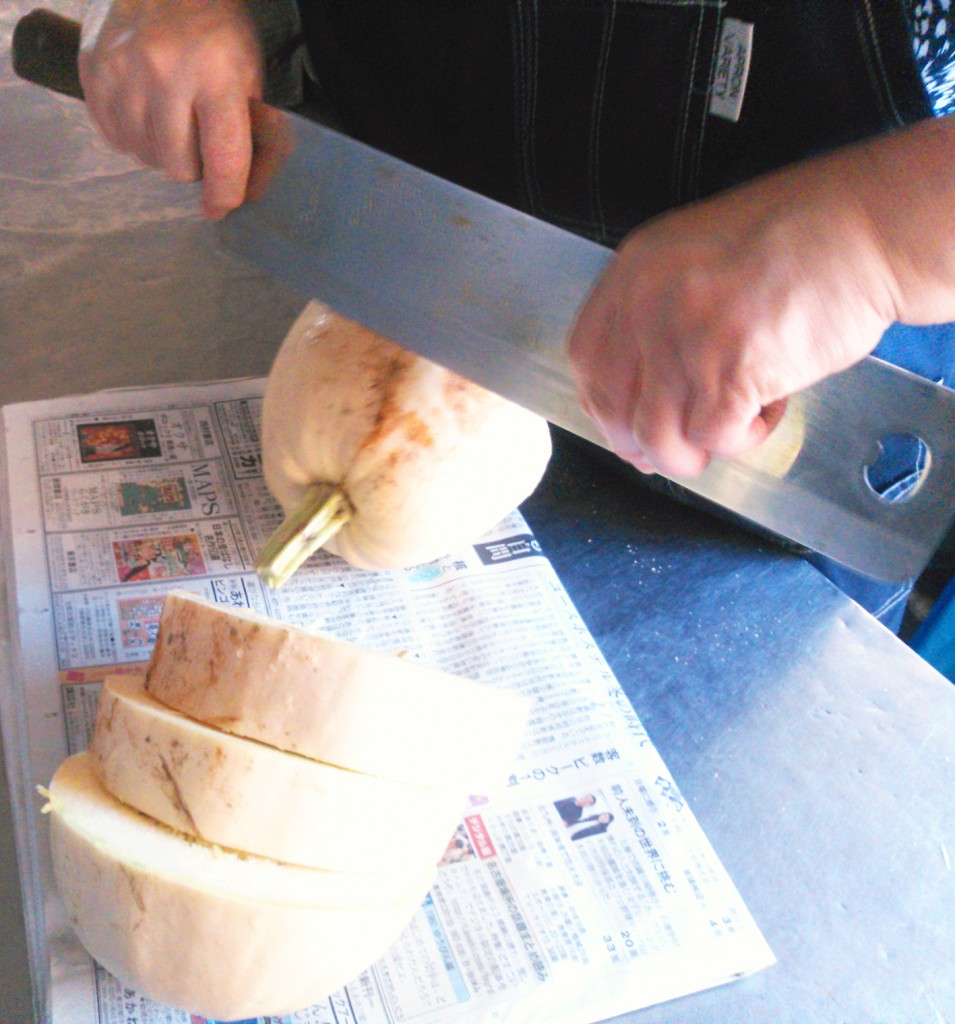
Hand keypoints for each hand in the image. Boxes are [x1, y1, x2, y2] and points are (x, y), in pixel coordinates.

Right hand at [78, 0, 271, 217]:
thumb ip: (258, 135)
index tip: (221, 207)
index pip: (222, 156)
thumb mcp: (252, 75)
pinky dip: (134, 135)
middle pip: (178, 166)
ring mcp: (122, 71)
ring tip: (172, 117)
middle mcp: (164, 72)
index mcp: (216, 73)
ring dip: (163, 150)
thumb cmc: (217, 29)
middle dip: (194, 164)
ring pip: (145, 156)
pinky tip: (146, 108)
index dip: (225, 193)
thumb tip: (248, 193)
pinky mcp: (92, 71)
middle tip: (199, 137)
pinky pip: (115, 138)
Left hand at [567, 152, 899, 477]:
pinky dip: (743, 439)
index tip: (628, 425)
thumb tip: (646, 386)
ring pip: (657, 437)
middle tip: (682, 446)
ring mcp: (687, 338)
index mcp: (634, 272)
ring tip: (730, 431)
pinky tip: (768, 410)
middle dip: (644, 444)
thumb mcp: (700, 252)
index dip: (605, 405)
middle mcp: (649, 304)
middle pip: (615, 408)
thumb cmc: (800, 239)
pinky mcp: (732, 371)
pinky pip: (715, 437)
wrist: (868, 227)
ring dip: (691, 452)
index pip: (586, 358)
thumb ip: (661, 308)